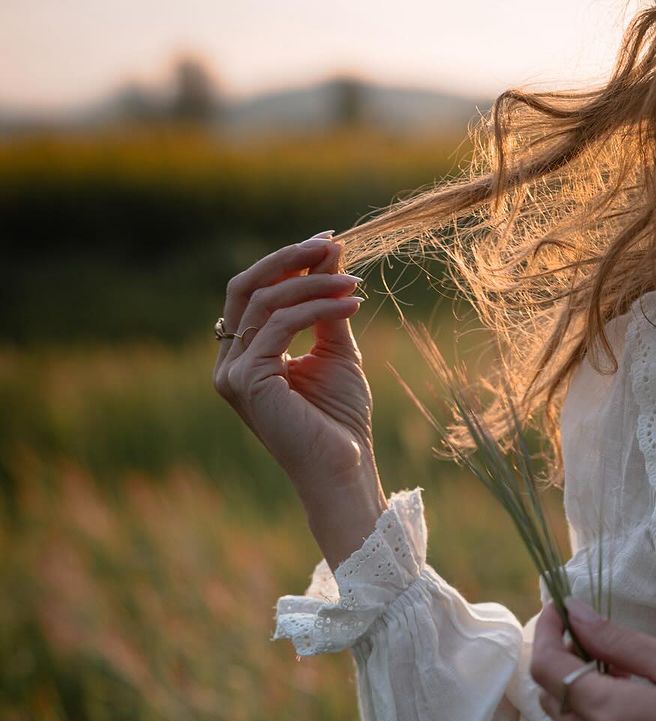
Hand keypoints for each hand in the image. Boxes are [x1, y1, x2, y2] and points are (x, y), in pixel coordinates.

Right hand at [212, 232, 383, 499]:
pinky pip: (279, 326)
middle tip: (330, 243)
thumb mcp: (335, 352)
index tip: (327, 243)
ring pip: (265, 303)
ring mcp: (232, 373)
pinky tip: (351, 305)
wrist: (343, 469)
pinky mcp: (246, 381)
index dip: (287, 262)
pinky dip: (316, 308)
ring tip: (353, 283)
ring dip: (313, 284)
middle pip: (246, 287)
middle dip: (289, 260)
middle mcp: (229, 362)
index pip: (254, 293)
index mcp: (244, 355)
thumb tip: (329, 250)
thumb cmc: (339, 420)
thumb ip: (327, 305)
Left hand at [529, 600, 655, 720]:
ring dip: (573, 711)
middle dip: (560, 669)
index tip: (557, 615)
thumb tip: (574, 613)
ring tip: (612, 689)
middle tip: (588, 646)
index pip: (549, 670)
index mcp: (616, 716)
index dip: (545, 635)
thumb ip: (617, 640)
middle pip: (551, 706)